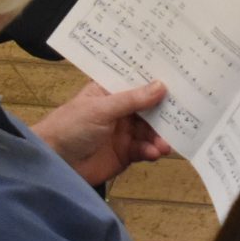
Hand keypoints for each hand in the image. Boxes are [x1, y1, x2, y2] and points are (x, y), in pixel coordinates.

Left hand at [32, 80, 173, 186]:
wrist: (54, 164)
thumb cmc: (70, 127)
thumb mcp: (101, 109)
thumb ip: (132, 99)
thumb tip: (162, 86)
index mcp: (111, 91)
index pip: (138, 81)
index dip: (158, 79)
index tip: (182, 77)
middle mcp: (120, 109)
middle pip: (150, 107)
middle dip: (166, 112)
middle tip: (186, 114)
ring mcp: (124, 132)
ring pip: (150, 130)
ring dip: (160, 136)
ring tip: (166, 143)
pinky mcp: (126, 153)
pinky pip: (145, 149)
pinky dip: (152, 151)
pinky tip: (155, 153)